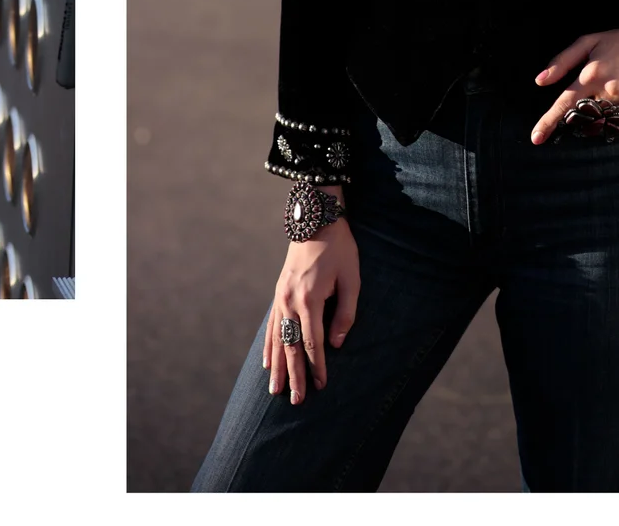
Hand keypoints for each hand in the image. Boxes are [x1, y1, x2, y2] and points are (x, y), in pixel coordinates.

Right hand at [263, 212, 358, 405]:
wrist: (315, 218)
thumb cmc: (339, 249)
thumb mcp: (351, 280)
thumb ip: (345, 315)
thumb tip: (336, 345)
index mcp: (310, 299)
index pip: (314, 342)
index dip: (318, 366)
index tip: (321, 387)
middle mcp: (290, 300)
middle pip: (291, 345)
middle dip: (294, 374)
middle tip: (295, 400)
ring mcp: (280, 295)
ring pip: (276, 338)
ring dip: (277, 365)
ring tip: (274, 390)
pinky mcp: (278, 291)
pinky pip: (270, 324)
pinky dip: (268, 344)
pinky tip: (267, 361)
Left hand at [531, 19, 618, 143]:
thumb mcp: (587, 42)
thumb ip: (561, 62)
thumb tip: (540, 81)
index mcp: (592, 74)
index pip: (565, 104)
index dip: (548, 122)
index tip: (535, 139)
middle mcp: (611, 90)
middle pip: (585, 116)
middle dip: (582, 112)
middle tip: (595, 92)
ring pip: (605, 122)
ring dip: (601, 114)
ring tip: (614, 88)